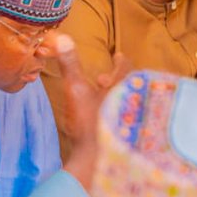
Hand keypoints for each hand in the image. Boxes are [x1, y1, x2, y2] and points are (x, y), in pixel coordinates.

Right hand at [54, 32, 128, 190]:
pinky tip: (103, 119)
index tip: (118, 55)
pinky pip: (126, 118)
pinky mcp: (128, 135)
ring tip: (100, 98)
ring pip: (128, 102)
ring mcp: (132, 120)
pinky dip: (116, 113)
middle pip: (130, 86)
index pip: (127, 68)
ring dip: (116, 96)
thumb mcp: (76, 90)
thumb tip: (64, 38)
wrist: (98, 158)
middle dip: (116, 80)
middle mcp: (132, 102)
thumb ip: (70, 64)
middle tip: (102, 79)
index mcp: (124, 88)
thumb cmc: (89, 122)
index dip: (121, 61)